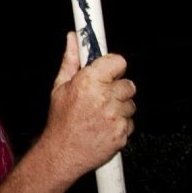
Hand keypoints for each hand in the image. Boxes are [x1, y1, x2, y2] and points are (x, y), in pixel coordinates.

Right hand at [39, 31, 134, 181]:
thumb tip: (73, 39)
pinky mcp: (121, 133)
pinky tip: (105, 126)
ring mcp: (115, 117)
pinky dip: (120, 124)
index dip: (113, 67)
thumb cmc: (60, 121)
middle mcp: (104, 98)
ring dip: (120, 107)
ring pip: (131, 104)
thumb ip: (71, 60)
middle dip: (116, 89)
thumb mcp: (60, 87)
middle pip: (128, 84)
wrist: (62, 153)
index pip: (118, 62)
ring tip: (101, 114)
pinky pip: (130, 122)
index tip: (109, 72)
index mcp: (89, 82)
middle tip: (102, 97)